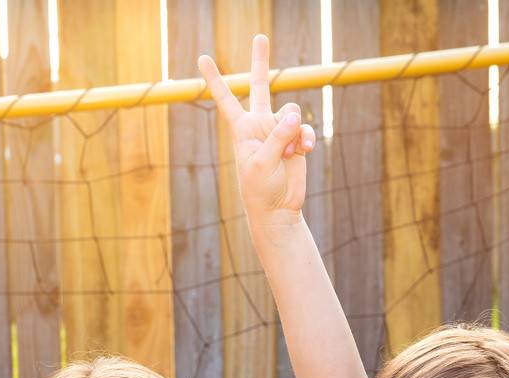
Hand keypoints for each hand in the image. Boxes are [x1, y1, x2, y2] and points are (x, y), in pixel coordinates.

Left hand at [198, 34, 315, 224]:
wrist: (278, 209)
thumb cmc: (260, 190)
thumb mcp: (263, 163)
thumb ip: (277, 136)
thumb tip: (295, 113)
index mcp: (241, 129)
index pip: (225, 99)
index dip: (214, 79)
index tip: (202, 58)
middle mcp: (259, 125)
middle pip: (260, 86)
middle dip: (260, 62)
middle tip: (259, 37)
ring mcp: (279, 130)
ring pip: (292, 112)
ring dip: (294, 132)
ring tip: (291, 152)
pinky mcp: (296, 139)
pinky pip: (305, 128)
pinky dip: (307, 138)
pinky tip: (304, 151)